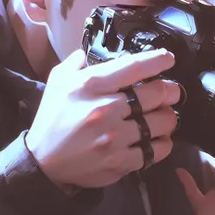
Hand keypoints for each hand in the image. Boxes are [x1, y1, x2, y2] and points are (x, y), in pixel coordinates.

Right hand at [25, 48, 179, 188]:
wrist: (43, 163)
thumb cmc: (53, 118)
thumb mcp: (58, 81)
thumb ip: (76, 62)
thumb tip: (88, 51)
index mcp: (92, 86)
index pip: (134, 67)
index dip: (157, 61)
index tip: (168, 59)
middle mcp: (106, 109)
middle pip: (157, 93)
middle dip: (171, 90)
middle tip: (172, 91)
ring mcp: (115, 138)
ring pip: (162, 122)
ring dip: (169, 116)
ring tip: (164, 115)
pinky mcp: (120, 162)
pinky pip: (156, 150)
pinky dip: (163, 142)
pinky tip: (158, 138)